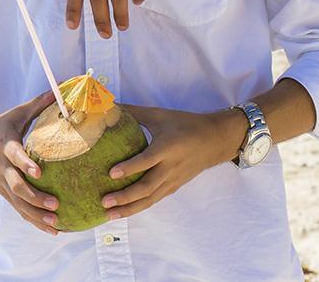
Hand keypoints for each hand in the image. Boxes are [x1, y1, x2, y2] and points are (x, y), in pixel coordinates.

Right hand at [0, 92, 60, 234]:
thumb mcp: (15, 114)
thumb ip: (38, 105)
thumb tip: (59, 88)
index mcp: (6, 147)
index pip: (16, 157)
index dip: (26, 164)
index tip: (39, 172)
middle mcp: (3, 168)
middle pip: (17, 187)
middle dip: (36, 198)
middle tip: (55, 204)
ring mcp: (2, 184)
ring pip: (19, 204)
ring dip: (37, 216)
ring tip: (56, 224)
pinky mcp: (4, 193)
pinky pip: (19, 210)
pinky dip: (34, 221)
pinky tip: (52, 230)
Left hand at [99, 105, 241, 219]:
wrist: (214, 140)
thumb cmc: (184, 124)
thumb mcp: (159, 115)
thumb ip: (134, 112)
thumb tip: (109, 105)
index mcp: (166, 148)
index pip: (147, 161)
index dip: (130, 168)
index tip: (111, 173)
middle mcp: (170, 168)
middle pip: (147, 187)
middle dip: (125, 197)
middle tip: (104, 201)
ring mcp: (173, 180)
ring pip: (150, 199)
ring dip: (130, 208)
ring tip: (110, 213)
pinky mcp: (174, 187)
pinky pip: (155, 199)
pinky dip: (140, 206)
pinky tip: (126, 210)